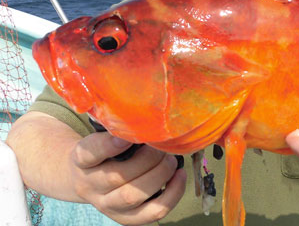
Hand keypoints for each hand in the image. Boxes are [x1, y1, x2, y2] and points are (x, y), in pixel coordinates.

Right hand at [69, 132, 185, 224]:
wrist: (87, 179)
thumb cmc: (104, 152)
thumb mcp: (101, 137)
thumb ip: (118, 129)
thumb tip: (147, 120)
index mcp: (81, 161)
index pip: (88, 154)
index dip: (108, 145)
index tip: (127, 137)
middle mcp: (90, 186)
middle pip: (116, 177)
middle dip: (147, 159)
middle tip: (162, 146)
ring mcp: (107, 205)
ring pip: (133, 196)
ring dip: (160, 174)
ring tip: (171, 159)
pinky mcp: (127, 218)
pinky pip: (152, 212)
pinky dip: (172, 194)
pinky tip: (179, 176)